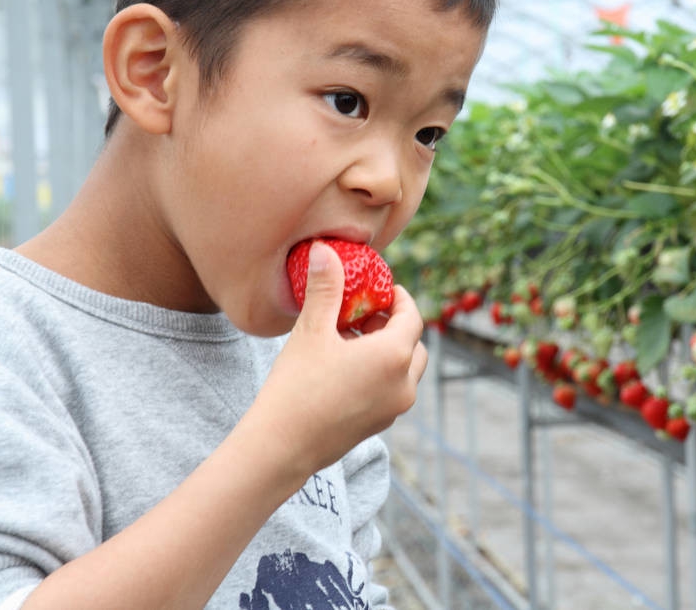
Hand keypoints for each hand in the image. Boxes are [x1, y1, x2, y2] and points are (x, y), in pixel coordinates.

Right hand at [249, 241, 425, 479]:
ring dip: (388, 350)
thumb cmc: (297, 385)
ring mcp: (395, 408)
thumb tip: (325, 249)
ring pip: (405, 370)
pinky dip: (381, 373)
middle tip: (366, 312)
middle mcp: (404, 384)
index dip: (399, 298)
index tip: (382, 288)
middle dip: (394, 325)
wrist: (282, 446)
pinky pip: (393, 390)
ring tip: (352, 338)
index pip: (412, 317)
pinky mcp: (380, 425)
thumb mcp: (312, 331)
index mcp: (394, 356)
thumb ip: (325, 288)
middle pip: (414, 344)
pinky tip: (345, 367)